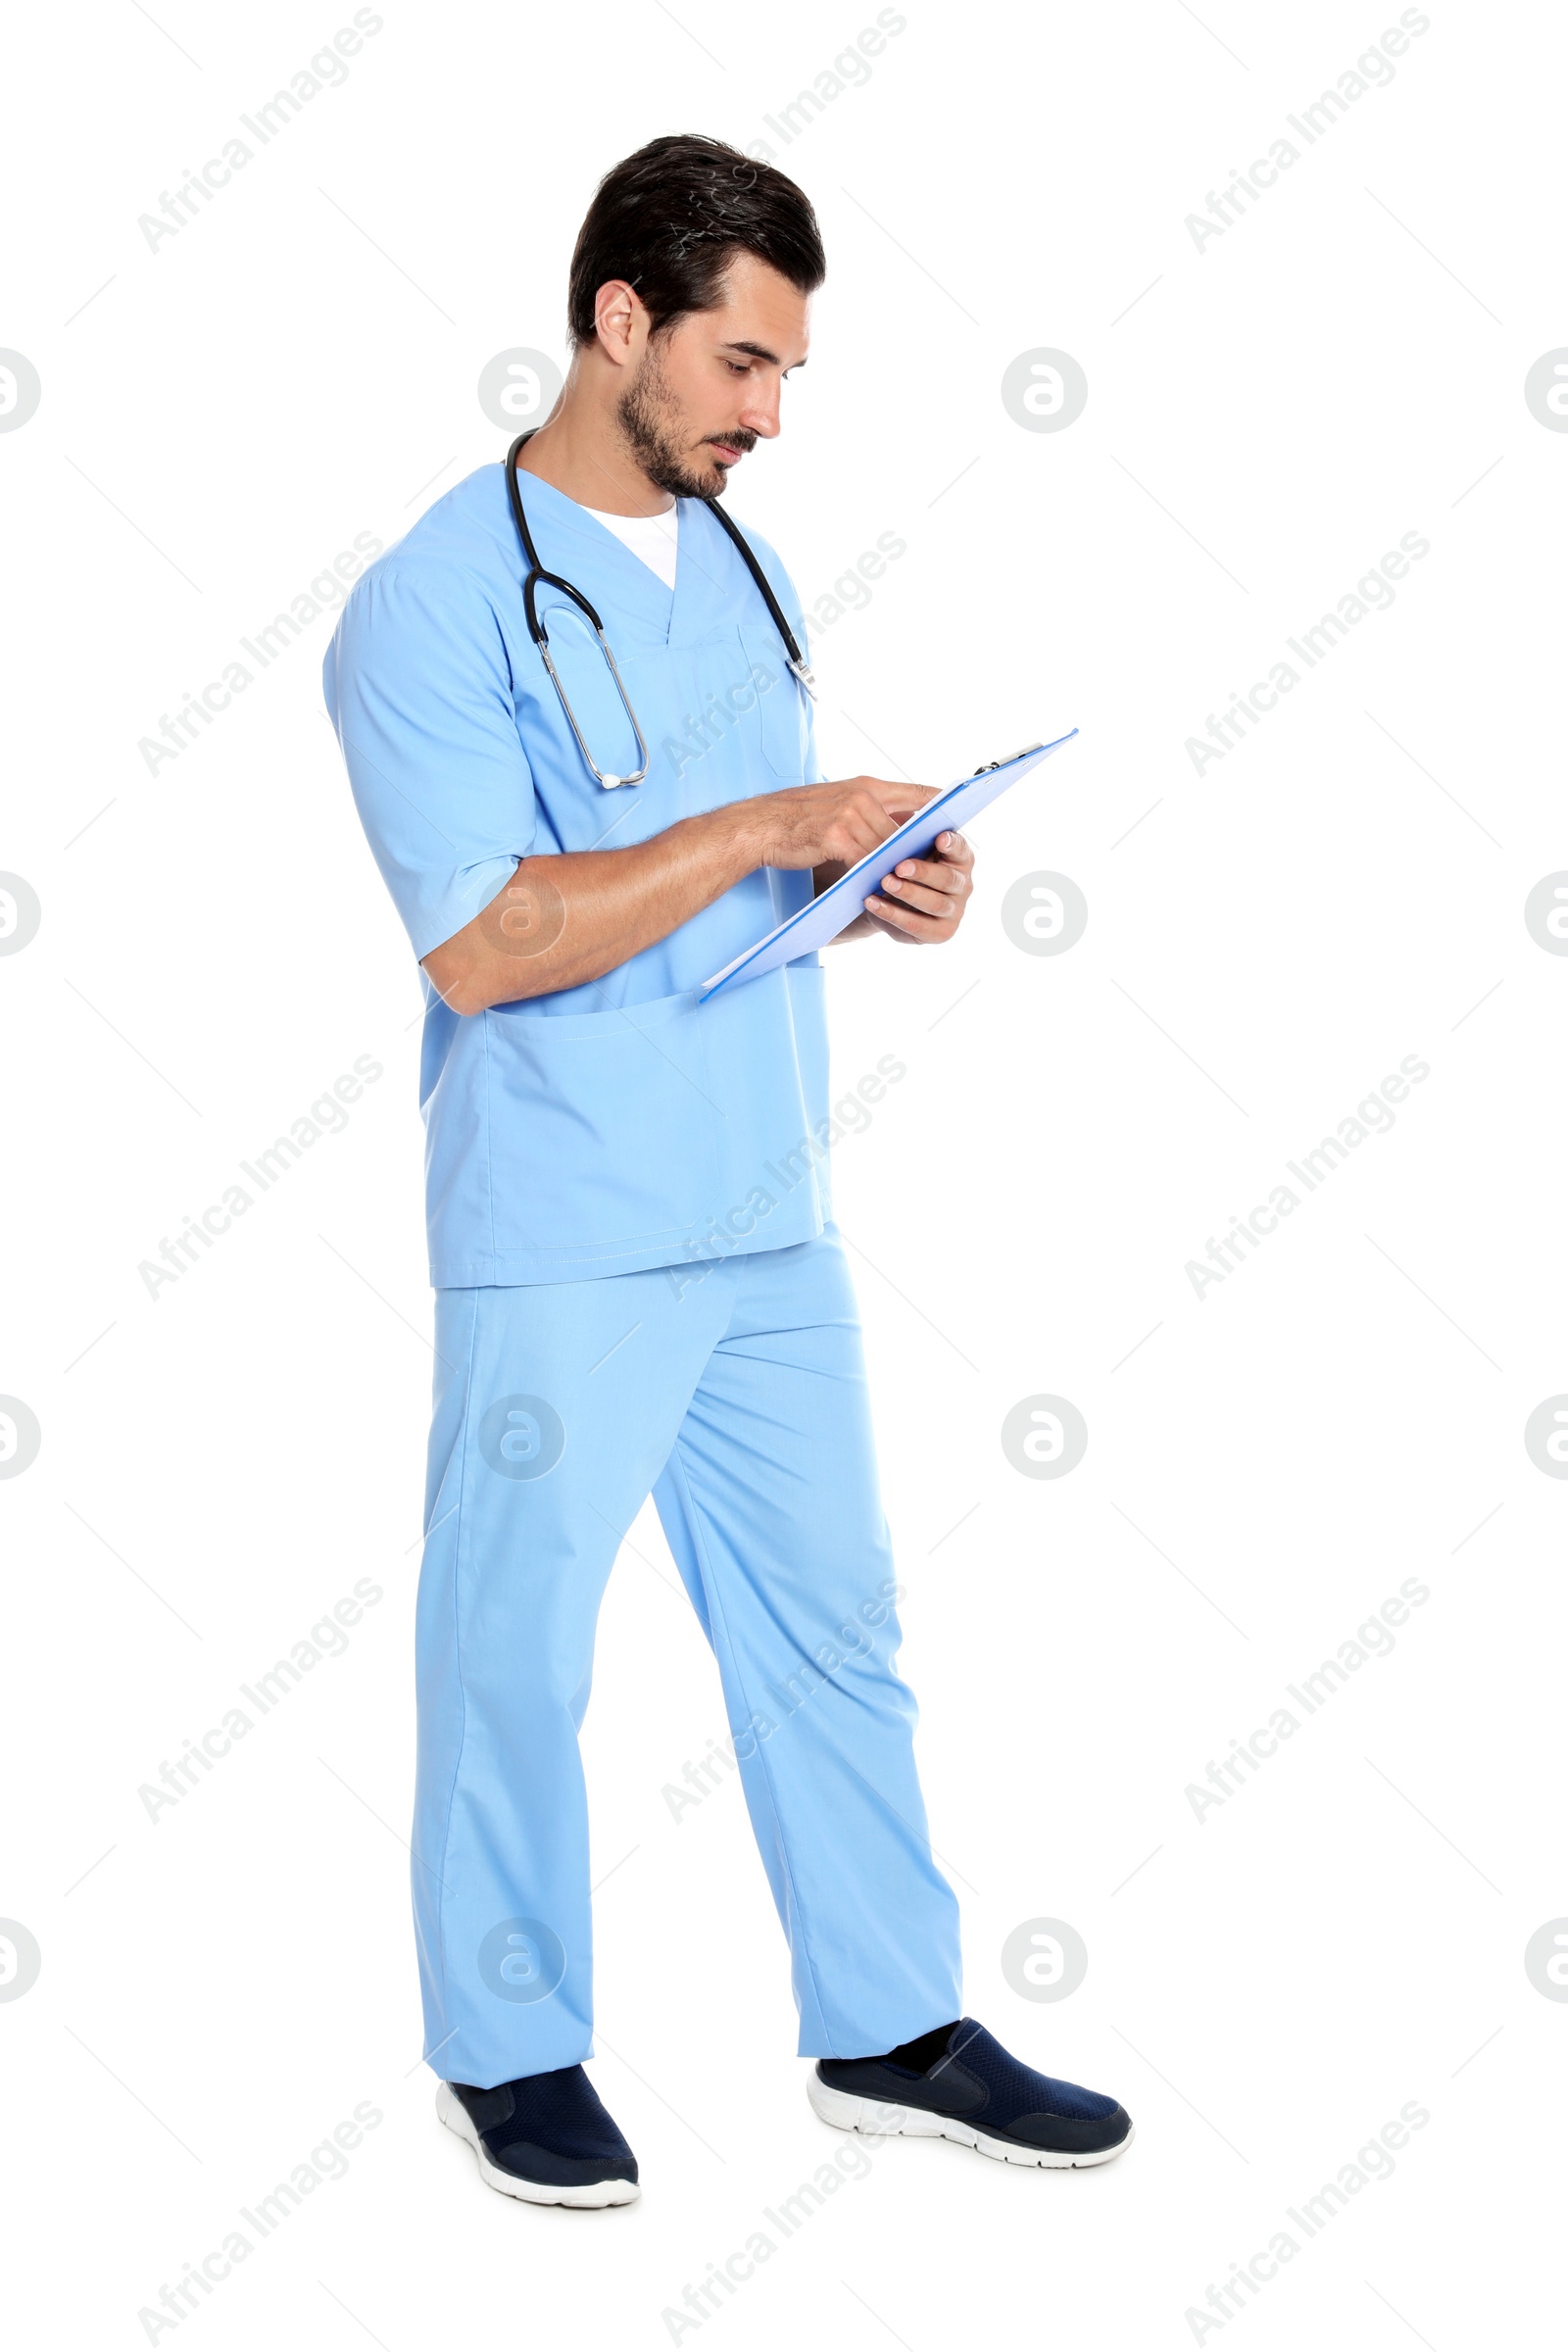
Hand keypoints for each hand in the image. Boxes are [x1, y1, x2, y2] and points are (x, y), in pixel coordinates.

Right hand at [741, 776, 936, 870]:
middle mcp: (863, 795)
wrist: (758, 826)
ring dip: (895, 868)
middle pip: (904, 828)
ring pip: (887, 848)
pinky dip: (874, 876)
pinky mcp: (838, 836)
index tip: (959, 816)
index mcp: (866, 785)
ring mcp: (851, 814)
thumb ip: (865, 811)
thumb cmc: (792, 819)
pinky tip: (878, 888)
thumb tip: (892, 829)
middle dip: (916, 850)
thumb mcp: (834, 802)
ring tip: (907, 886)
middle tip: (935, 867)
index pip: (917, 791)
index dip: (940, 805)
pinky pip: (866, 861)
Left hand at [859, 827, 974, 945]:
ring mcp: (954, 912)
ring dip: (908, 893)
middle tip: (899, 867)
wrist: (892, 901)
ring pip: (934, 903)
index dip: (952, 844)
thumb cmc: (905, 866)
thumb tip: (901, 825)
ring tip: (885, 882)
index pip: (961, 850)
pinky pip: (915, 925)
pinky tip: (872, 902)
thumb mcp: (908, 848)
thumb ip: (910, 835)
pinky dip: (891, 913)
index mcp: (960, 860)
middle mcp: (963, 886)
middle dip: (923, 872)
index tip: (939, 838)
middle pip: (948, 879)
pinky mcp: (939, 933)